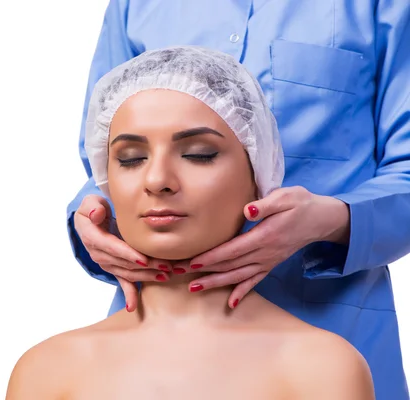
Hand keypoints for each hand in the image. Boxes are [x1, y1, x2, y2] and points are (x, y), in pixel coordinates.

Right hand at [74, 195, 171, 311]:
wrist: (91, 220)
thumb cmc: (94, 209)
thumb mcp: (90, 203)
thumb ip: (93, 206)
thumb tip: (97, 215)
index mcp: (92, 237)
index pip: (111, 247)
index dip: (127, 253)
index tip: (143, 258)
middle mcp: (98, 253)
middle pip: (124, 262)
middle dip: (145, 265)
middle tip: (166, 265)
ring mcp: (106, 263)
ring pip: (128, 272)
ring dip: (146, 275)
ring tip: (165, 275)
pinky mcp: (114, 268)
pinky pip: (122, 282)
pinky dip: (128, 294)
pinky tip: (133, 307)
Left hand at [187, 186, 349, 307]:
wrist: (322, 219)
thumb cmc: (301, 204)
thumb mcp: (286, 197)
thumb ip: (266, 204)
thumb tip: (248, 210)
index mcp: (265, 236)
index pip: (233, 249)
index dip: (212, 257)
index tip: (193, 261)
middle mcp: (265, 253)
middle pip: (230, 265)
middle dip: (204, 271)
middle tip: (180, 274)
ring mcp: (268, 261)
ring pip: (238, 276)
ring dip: (216, 283)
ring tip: (194, 288)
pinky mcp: (271, 264)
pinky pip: (255, 281)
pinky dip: (243, 292)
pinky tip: (231, 304)